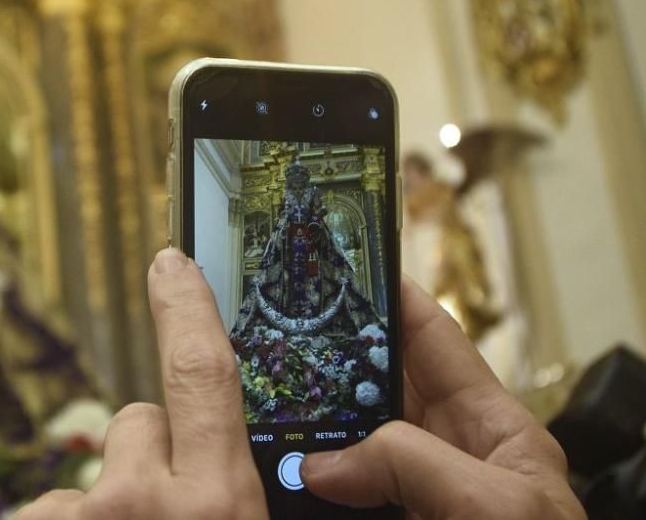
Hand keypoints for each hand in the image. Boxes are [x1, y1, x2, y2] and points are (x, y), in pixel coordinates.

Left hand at [17, 248, 267, 519]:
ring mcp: (84, 517)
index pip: (201, 374)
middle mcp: (144, 503)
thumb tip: (224, 453)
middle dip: (149, 452)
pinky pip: (51, 510)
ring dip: (109, 505)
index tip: (170, 264)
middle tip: (168, 514)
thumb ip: (232, 491)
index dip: (185, 310)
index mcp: (219, 504)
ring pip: (95, 471)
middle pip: (137, 420)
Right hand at [301, 276, 585, 519]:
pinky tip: (276, 463)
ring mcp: (413, 496)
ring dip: (312, 418)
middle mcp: (448, 458)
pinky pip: (337, 490)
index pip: (435, 341)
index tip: (345, 268)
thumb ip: (415, 461)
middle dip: (336, 355)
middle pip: (381, 385)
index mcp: (492, 431)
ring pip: (352, 438)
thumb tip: (326, 464)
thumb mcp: (494, 507)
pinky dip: (306, 474)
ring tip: (267, 391)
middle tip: (283, 330)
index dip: (392, 298)